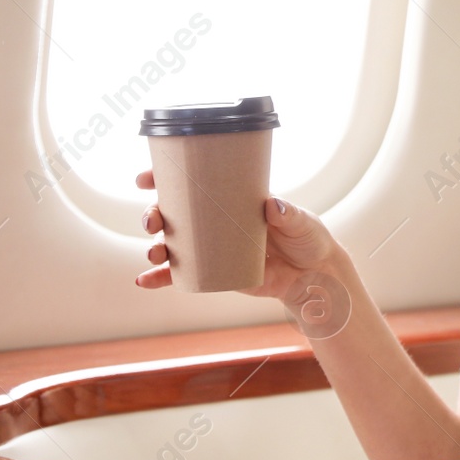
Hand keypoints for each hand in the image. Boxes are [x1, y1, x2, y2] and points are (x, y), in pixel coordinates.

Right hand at [135, 170, 347, 306]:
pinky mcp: (215, 274)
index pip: (196, 183)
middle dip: (154, 214)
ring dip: (155, 246)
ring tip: (155, 252)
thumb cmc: (308, 240)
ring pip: (173, 244)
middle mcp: (217, 221)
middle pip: (175, 213)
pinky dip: (161, 278)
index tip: (145, 178)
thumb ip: (289, 214)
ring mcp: (213, 248)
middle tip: (152, 221)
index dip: (166, 178)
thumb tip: (273, 205)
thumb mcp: (302, 222)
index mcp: (233, 199)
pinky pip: (181, 276)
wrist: (314, 276)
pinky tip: (145, 281)